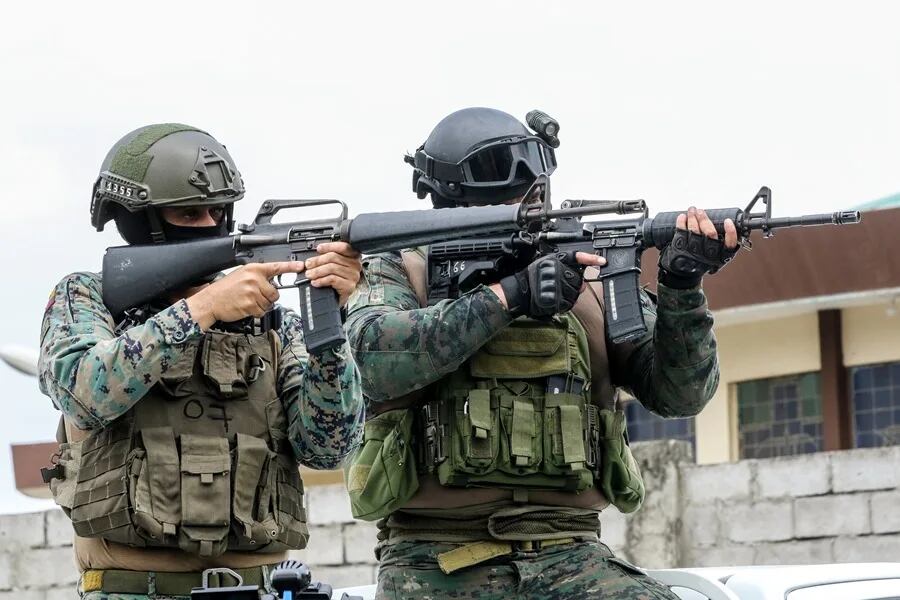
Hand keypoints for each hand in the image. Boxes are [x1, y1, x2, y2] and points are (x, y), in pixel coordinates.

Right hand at [186, 262, 304, 328]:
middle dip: (268, 296)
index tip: (301, 266)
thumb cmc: (225, 289)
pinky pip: (262, 311)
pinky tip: (246, 307)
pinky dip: (256, 312)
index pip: (275, 267)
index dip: (290, 267)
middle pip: (275, 292)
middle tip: (255, 295)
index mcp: (253, 269)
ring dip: (261, 305)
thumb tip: (273, 281)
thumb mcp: (241, 275)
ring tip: (247, 300)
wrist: (211, 300)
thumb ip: (257, 276)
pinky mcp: (250, 305)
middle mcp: (254, 279)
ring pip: (269, 303)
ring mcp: (252, 292)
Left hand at [303, 242, 362, 306]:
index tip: (318, 248)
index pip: (343, 247)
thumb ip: (326, 257)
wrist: (337, 297)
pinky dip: (321, 280)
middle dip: (318, 261)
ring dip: (317, 271)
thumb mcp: (331, 265)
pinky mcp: (349, 286)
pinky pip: (332, 279)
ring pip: (332, 268)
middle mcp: (355, 265)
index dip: (329, 246)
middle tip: (308, 265)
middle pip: (334, 257)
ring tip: (309, 274)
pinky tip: (315, 282)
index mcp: (353, 256)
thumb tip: (313, 257)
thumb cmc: (335, 280)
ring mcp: (353, 276)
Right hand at [496, 252, 604, 317]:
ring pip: (575, 293)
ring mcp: (557, 287)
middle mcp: (557, 273)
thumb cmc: (533, 276)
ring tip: (557, 292)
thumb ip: (566, 264)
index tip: (602, 262)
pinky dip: (565, 303)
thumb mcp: (548, 261)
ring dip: (570, 295)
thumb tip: (583, 276)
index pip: (577, 258)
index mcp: (556, 262)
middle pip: (578, 280)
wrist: (521, 292)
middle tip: (563, 285)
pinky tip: (557, 299)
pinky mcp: (555, 301)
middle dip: (574, 285)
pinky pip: (569, 303)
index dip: (591, 259)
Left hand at [658, 206, 739, 288]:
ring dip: (693, 218)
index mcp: (720, 256)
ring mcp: (694, 253)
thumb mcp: (715, 257)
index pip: (730, 245)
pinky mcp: (681, 250)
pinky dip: (681, 223)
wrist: (683, 275)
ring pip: (695, 232)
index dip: (731, 232)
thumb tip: (724, 223)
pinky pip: (681, 233)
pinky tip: (682, 217)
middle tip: (701, 211)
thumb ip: (720, 244)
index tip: (728, 221)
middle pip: (710, 234)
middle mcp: (709, 255)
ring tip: (692, 210)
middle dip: (705, 220)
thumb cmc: (701, 262)